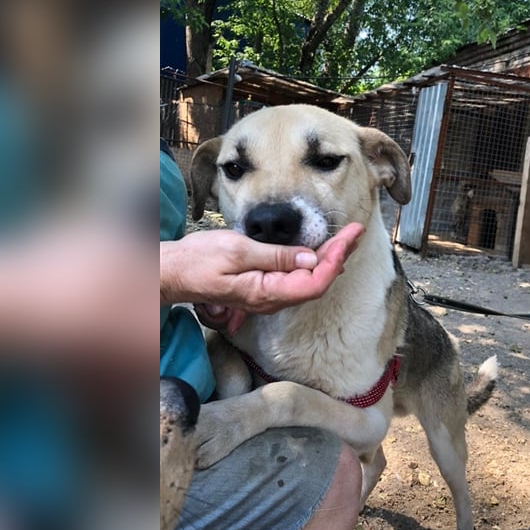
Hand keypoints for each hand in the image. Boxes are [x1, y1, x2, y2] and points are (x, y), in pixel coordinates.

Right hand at [161, 222, 364, 317]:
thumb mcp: (238, 252)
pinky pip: (297, 277)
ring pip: (310, 280)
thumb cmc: (200, 260)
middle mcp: (273, 298)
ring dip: (330, 258)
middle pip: (318, 281)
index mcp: (267, 292)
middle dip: (340, 255)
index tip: (349, 237)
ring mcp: (270, 294)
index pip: (315, 282)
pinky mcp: (265, 286)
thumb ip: (275, 256)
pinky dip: (314, 261)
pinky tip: (322, 250)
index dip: (336, 260)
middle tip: (355, 231)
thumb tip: (310, 257)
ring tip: (347, 237)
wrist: (174, 272)